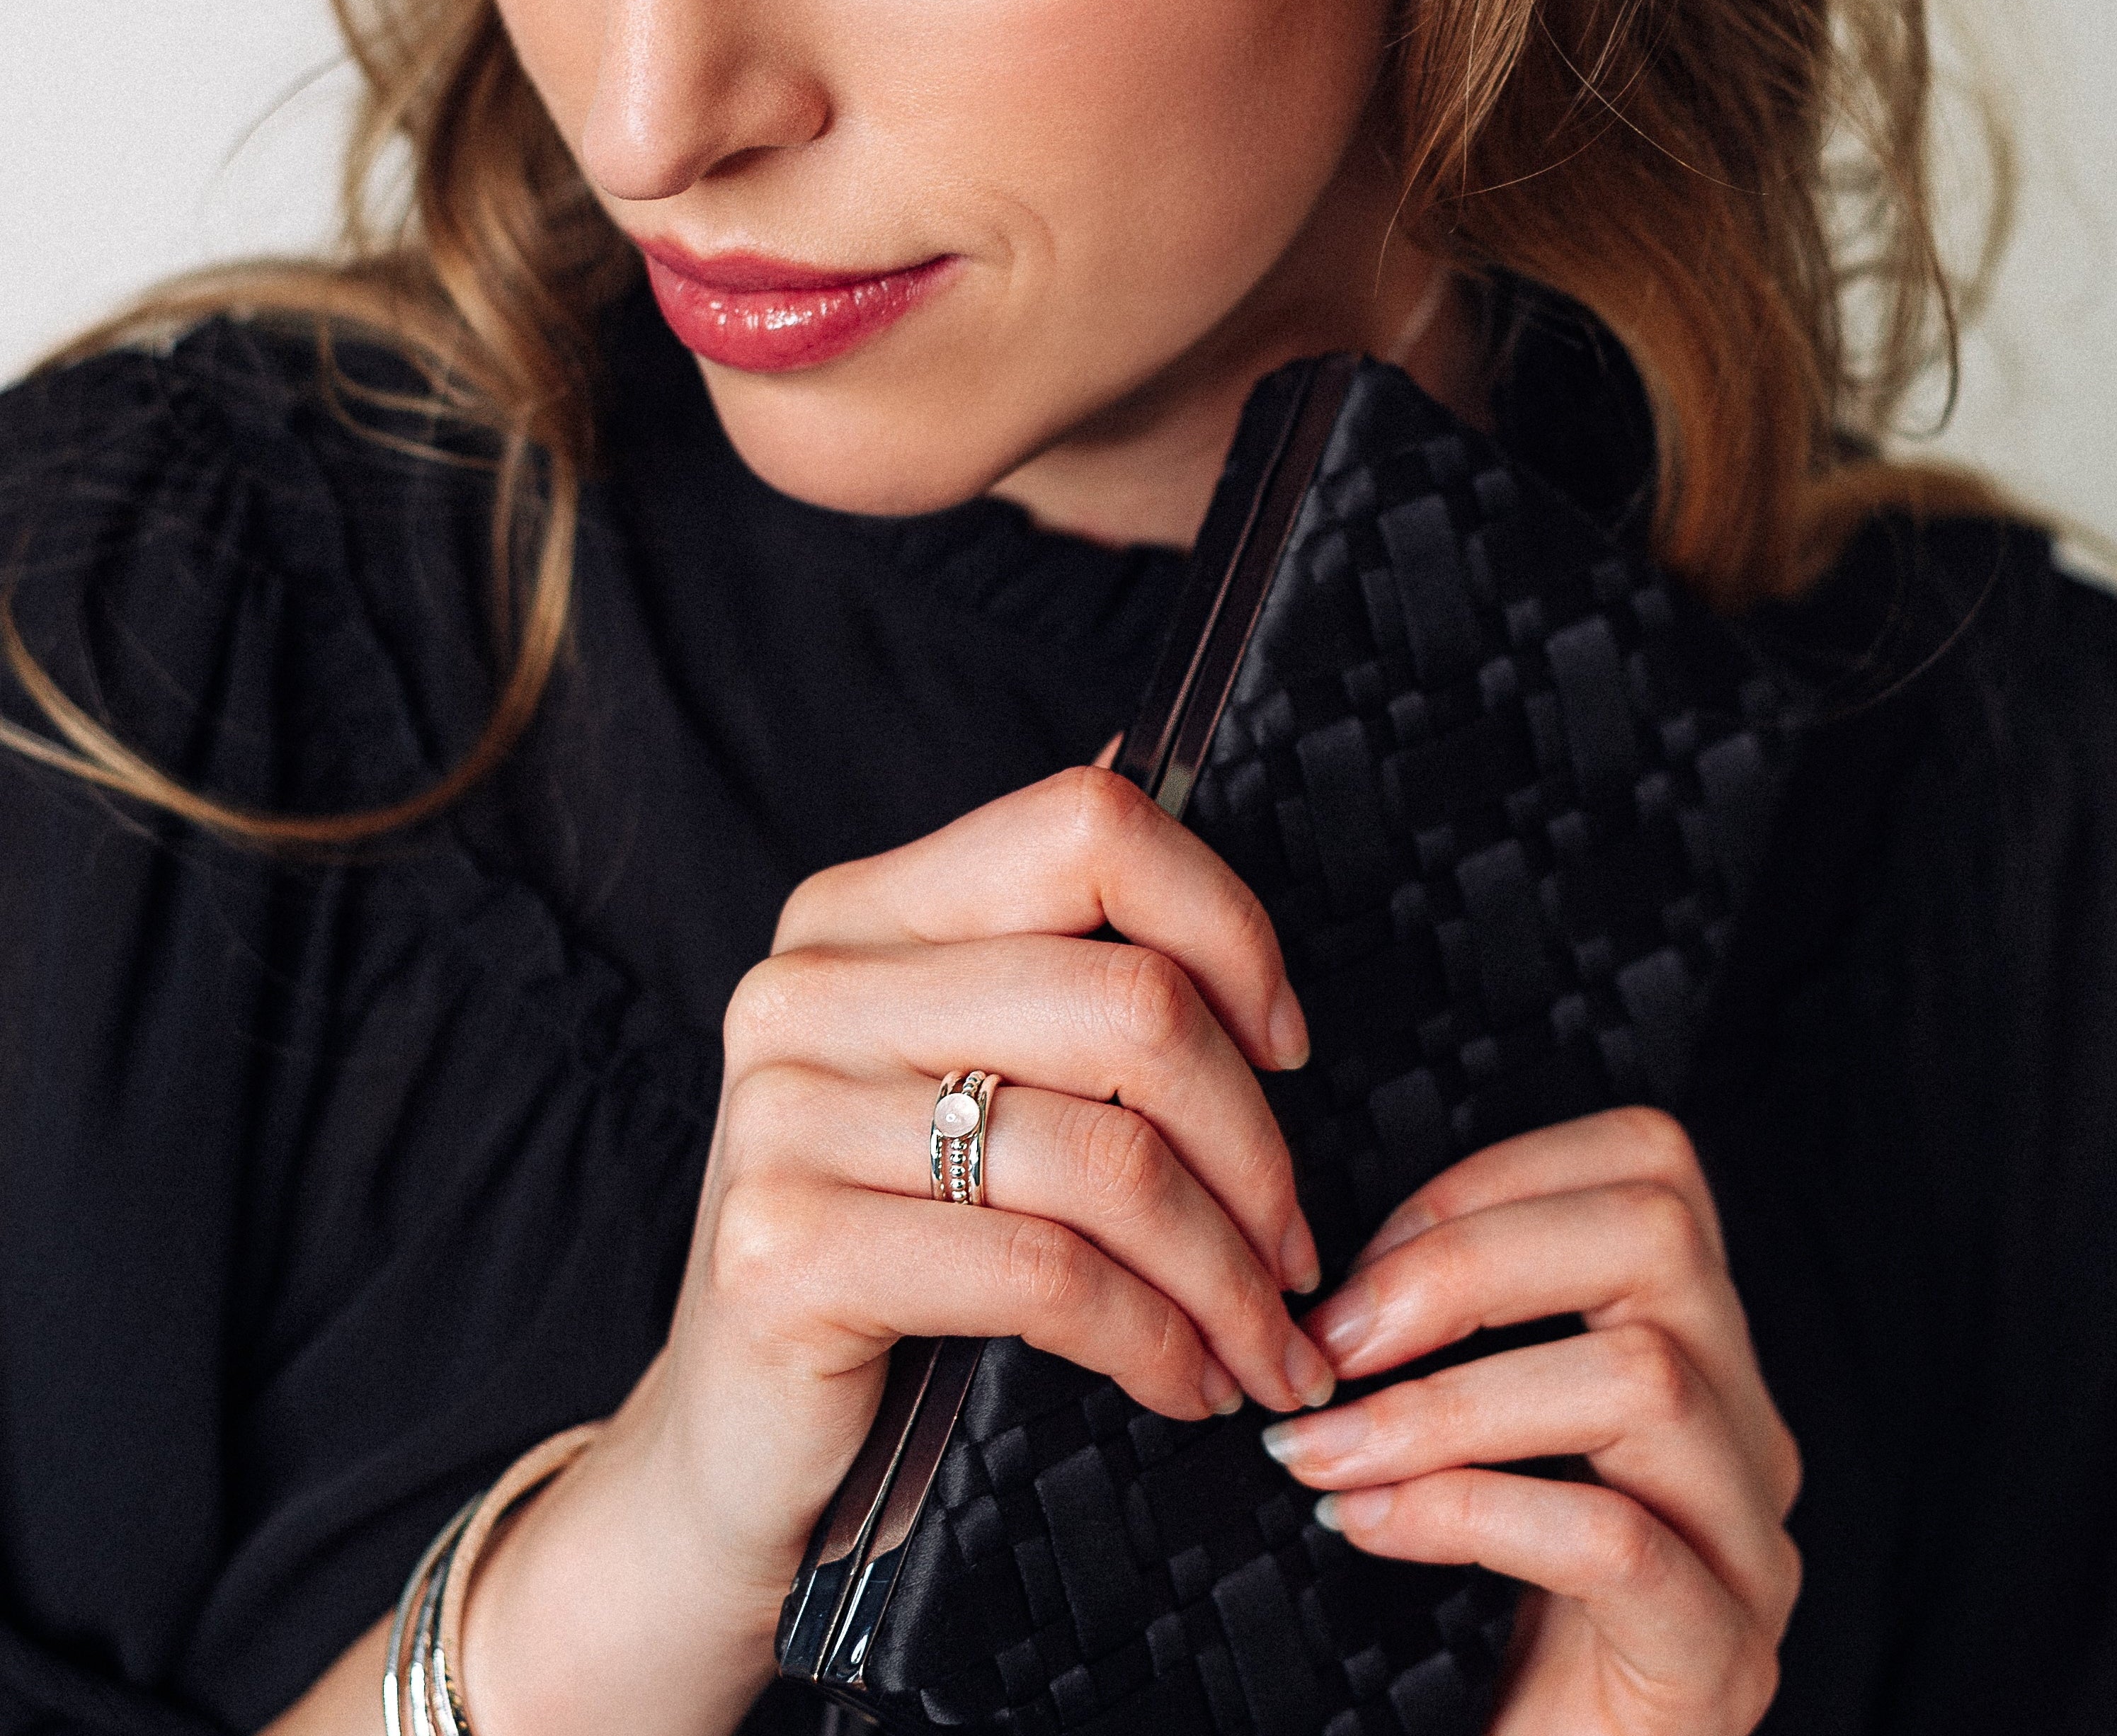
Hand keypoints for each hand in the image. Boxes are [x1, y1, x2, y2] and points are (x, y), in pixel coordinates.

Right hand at [457, 767, 1329, 1735]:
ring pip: (1109, 1153)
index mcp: (861, 912)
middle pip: (1130, 1002)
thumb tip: (1160, 767)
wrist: (729, 1442)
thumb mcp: (960, 1079)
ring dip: (1225, 1270)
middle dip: (1256, 1145)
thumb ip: (1048, 961)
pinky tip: (1188, 1380)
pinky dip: (1155, 1340)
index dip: (1224, 925)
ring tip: (1264, 1337)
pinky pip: (1046, 1274)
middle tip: (1293, 1248)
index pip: (1088, 828)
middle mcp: (808, 986)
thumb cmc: (890, 1249)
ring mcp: (783, 1114)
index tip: (1283, 1043)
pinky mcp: (781, 1251)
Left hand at [1256, 1109, 1799, 1735]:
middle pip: (1657, 1239)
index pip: (1652, 1167)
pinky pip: (1617, 1540)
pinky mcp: (1718, 1659)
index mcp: (1697, 1350)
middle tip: (1331, 1345)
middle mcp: (1746, 1427)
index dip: (1494, 1179)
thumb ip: (1454, 1339)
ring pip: (1644, 1379)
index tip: (1361, 1260)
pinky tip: (1373, 1529)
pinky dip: (1474, 1512)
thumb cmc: (1481, 1619)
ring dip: (1448, 1400)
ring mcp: (1749, 1545)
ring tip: (1329, 1451)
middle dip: (1466, 1266)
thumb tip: (1327, 1272)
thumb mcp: (1478, 1445)